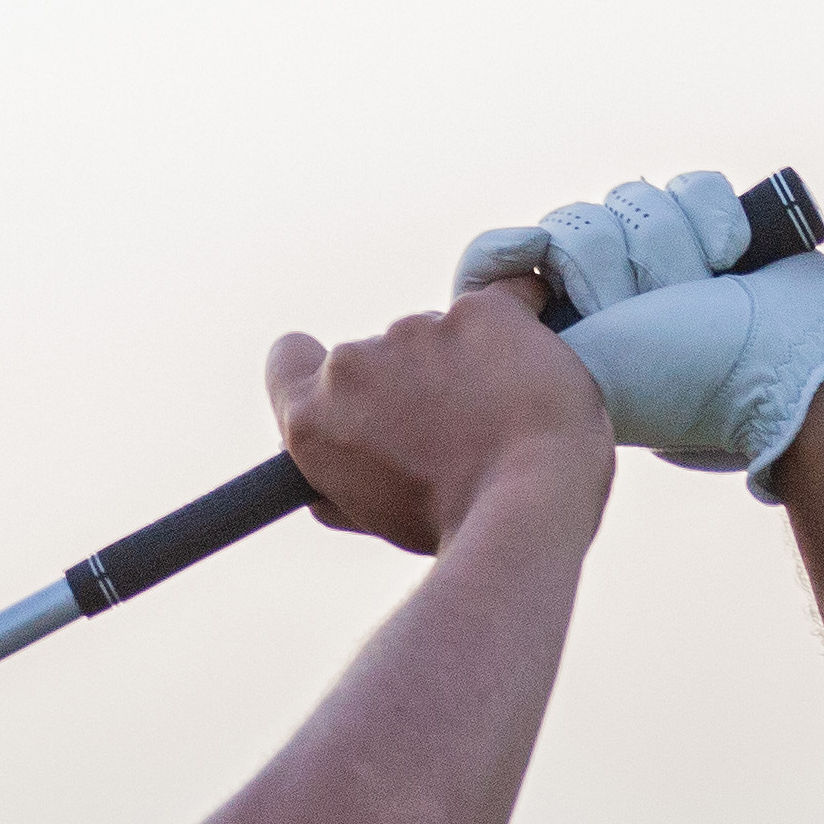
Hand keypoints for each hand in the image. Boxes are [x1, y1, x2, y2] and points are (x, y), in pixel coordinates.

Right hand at [260, 279, 610, 558]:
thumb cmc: (452, 524)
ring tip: (503, 417)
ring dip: (467, 361)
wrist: (525, 506)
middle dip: (415, 380)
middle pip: (382, 354)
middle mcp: (354, 363)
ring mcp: (418, 329)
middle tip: (457, 431)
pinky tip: (535, 370)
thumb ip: (340, 483)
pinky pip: (506, 299)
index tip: (357, 391)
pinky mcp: (479, 309)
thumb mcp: (374, 517)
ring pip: (442, 333)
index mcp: (314, 417)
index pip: (288, 360)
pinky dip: (519, 329)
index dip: (318, 370)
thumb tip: (323, 488)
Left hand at [456, 167, 823, 498]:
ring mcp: (659, 262)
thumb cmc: (689, 380)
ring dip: (674, 246)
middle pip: (571, 224)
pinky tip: (733, 258)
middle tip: (656, 310)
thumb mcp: (584, 370)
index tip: (536, 252)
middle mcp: (605, 296)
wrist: (789, 366)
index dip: (509, 253)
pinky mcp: (710, 229)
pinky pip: (690, 184)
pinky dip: (715, 216)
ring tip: (703, 293)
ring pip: (633, 197)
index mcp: (562, 339)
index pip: (496, 271)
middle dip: (620, 262)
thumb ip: (526, 336)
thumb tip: (501, 282)